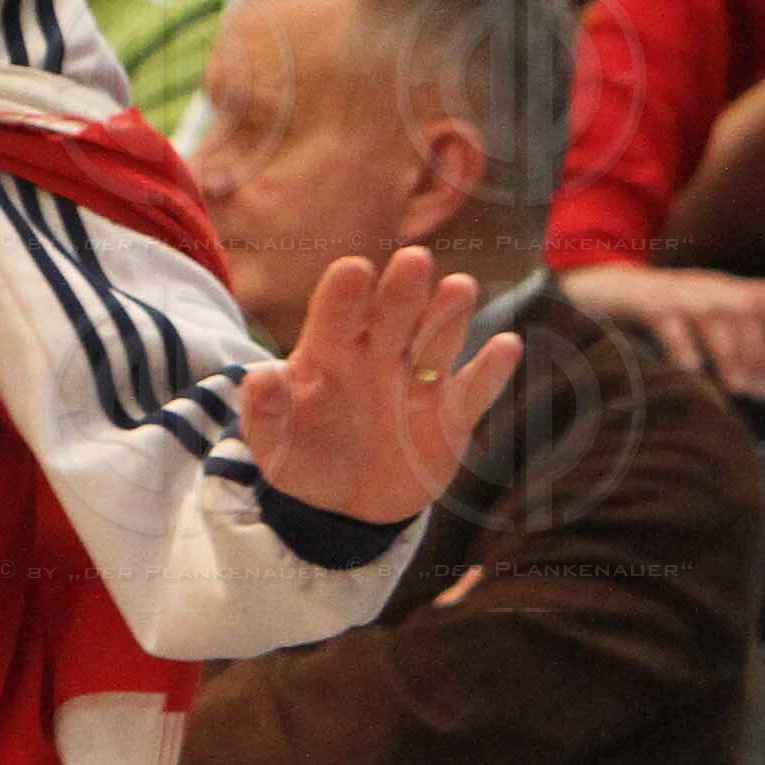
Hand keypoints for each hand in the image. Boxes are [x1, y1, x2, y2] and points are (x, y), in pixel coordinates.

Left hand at [239, 247, 523, 522]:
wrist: (348, 505)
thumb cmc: (305, 461)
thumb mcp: (274, 447)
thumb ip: (266, 414)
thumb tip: (257, 379)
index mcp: (329, 352)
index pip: (337, 313)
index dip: (345, 293)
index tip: (354, 270)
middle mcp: (377, 355)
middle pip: (392, 313)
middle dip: (401, 288)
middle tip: (414, 260)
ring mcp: (417, 381)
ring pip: (436, 338)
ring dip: (448, 314)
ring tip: (460, 287)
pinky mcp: (451, 415)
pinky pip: (474, 389)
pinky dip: (491, 370)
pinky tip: (507, 346)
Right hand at [562, 260, 764, 399]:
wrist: (595, 287)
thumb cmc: (655, 313)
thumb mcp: (697, 316)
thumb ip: (725, 334)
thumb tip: (758, 380)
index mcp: (720, 287)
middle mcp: (702, 285)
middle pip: (743, 310)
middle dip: (758, 353)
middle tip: (761, 393)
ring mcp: (673, 291)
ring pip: (713, 317)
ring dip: (731, 354)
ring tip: (738, 388)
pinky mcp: (643, 302)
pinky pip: (670, 321)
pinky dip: (684, 345)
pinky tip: (692, 370)